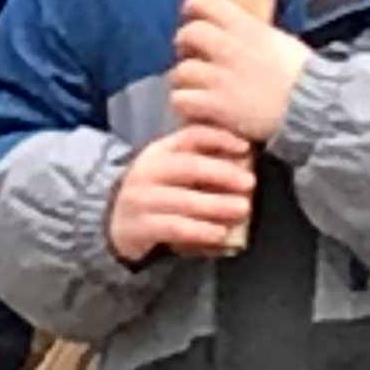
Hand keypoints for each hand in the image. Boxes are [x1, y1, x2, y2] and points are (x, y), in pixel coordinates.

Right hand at [105, 122, 257, 263]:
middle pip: (189, 166)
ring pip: (184, 200)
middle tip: (249, 183)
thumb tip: (245, 163)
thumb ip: (203, 166)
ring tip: (242, 209)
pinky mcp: (139, 226)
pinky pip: (174, 228)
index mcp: (160, 151)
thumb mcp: (175, 174)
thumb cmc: (159, 196)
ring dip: (216, 205)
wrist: (119, 224)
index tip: (245, 147)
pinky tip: (220, 234)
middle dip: (222, 173)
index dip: (218, 138)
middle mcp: (148, 169)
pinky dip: (200, 231)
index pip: (190, 136)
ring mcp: (141, 198)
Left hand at [167, 0, 313, 147]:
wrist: (318, 111)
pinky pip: (183, 100)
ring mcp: (221, 78)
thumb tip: (238, 33)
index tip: (194, 19)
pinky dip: (186, 105)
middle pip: (187, 34)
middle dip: (185, 47)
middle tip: (194, 59)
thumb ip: (254, 35)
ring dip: (185, 81)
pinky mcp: (218, 106)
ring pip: (181, 71)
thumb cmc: (306, 78)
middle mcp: (229, 47)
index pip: (203, 1)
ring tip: (195, 90)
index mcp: (246, 27)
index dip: (193, 9)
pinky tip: (198, 110)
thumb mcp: (280, 42)